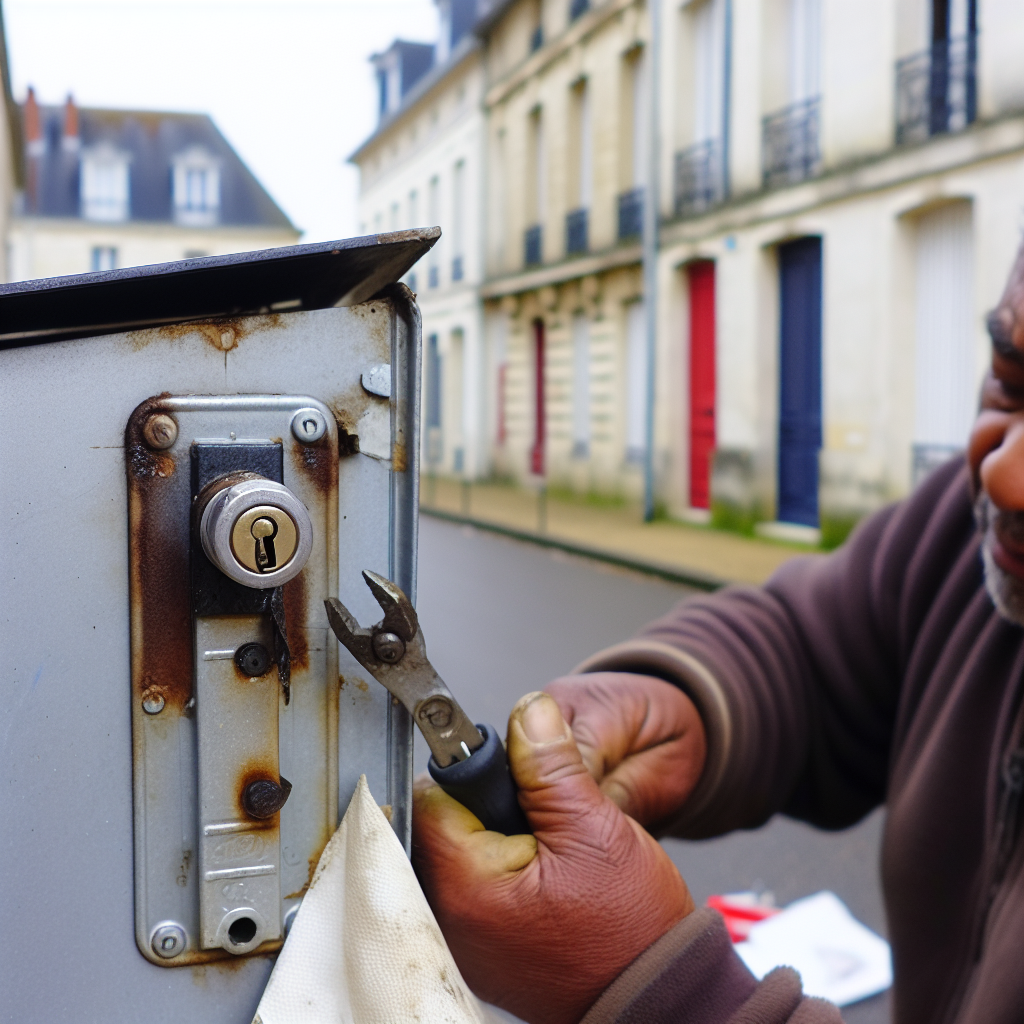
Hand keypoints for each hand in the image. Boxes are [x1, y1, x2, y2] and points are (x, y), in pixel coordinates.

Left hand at [413, 692, 694, 1023]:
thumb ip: (551, 764)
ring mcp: (462, 938)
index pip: (433, 794)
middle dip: (484, 803)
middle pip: (440, 822)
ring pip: (456, 851)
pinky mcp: (480, 947)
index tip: (508, 768)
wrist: (654, 996)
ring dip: (492, 834)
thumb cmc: (630, 931)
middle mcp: (448, 918)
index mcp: (464, 886)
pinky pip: (471, 885)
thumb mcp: (595, 827)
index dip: (472, 770)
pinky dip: (499, 866)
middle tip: (536, 814)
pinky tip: (538, 869)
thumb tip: (529, 712)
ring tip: (542, 843)